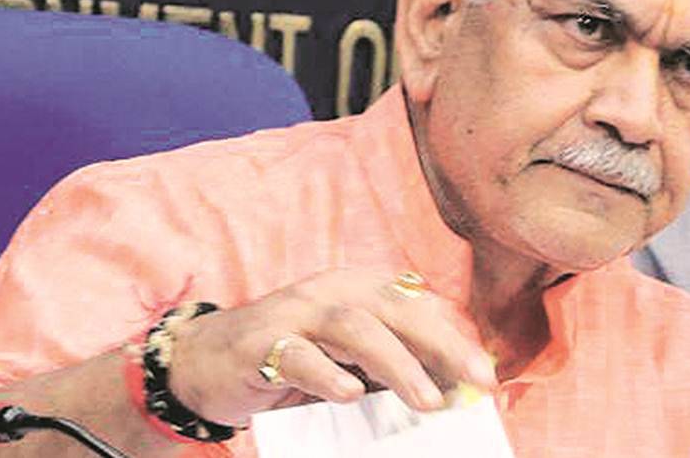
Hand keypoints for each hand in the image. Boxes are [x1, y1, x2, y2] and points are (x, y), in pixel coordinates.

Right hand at [166, 269, 498, 425]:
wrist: (204, 361)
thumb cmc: (289, 359)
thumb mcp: (345, 359)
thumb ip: (390, 366)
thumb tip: (450, 389)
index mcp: (357, 289)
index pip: (416, 307)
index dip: (453, 338)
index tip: (485, 377)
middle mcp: (330, 292)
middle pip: (395, 308)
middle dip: (441, 343)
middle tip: (474, 381)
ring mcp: (295, 314)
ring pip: (354, 326)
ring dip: (396, 362)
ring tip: (427, 399)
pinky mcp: (261, 343)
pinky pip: (297, 354)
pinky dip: (326, 372)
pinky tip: (349, 394)